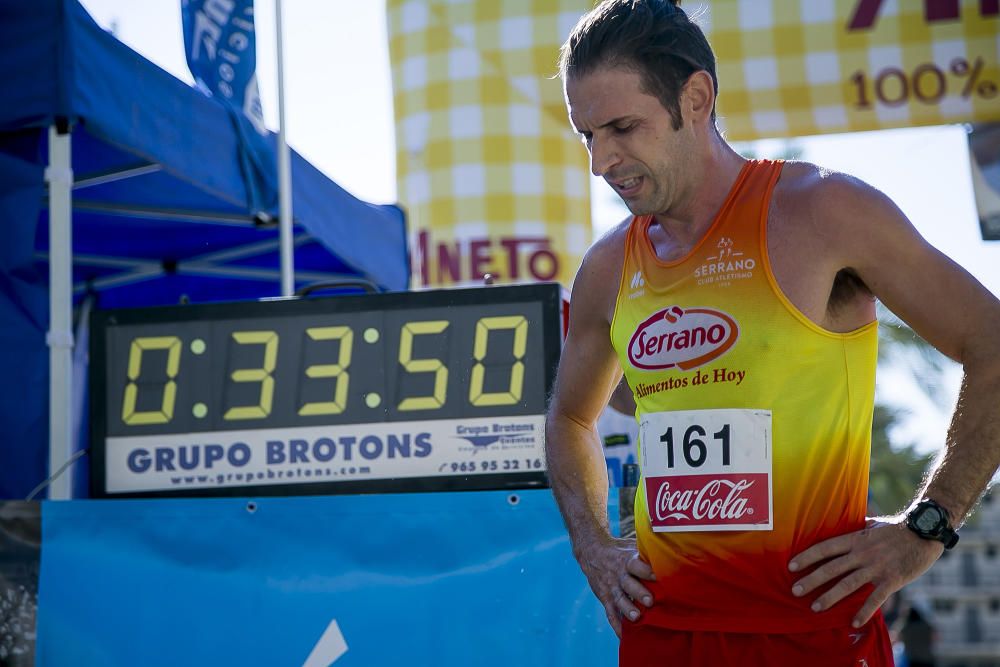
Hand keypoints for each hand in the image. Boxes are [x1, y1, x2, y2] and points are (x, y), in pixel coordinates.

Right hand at [576, 536, 655, 636]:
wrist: (592, 552)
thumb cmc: (620, 550)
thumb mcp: (631, 546)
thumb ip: (647, 552)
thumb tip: (672, 554)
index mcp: (626, 560)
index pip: (636, 565)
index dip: (646, 570)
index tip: (658, 576)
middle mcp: (618, 574)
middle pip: (628, 584)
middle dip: (638, 593)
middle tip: (650, 601)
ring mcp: (611, 587)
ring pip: (619, 599)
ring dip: (627, 609)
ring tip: (636, 618)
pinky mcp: (605, 598)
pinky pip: (610, 613)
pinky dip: (617, 626)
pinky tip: (624, 636)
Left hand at [788, 518, 942, 626]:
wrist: (925, 532)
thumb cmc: (897, 528)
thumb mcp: (872, 524)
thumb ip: (856, 528)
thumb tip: (842, 524)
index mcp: (855, 539)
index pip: (825, 548)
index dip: (807, 557)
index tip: (791, 566)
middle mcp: (862, 553)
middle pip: (831, 568)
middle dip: (811, 580)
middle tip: (795, 591)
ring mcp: (876, 567)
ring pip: (848, 584)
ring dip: (830, 597)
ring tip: (815, 607)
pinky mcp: (892, 579)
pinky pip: (875, 598)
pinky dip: (864, 611)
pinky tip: (854, 623)